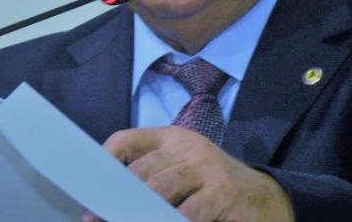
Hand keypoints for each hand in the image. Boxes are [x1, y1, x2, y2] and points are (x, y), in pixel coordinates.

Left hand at [83, 126, 292, 221]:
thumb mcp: (184, 171)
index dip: (102, 160)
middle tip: (96, 219)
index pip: (126, 139)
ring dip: (135, 212)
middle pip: (139, 170)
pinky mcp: (222, 193)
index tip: (85, 185)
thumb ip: (154, 175)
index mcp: (173, 138)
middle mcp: (188, 147)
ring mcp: (206, 168)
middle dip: (114, 198)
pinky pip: (187, 213)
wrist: (266, 199)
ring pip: (159, 190)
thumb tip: (107, 197)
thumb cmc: (214, 188)